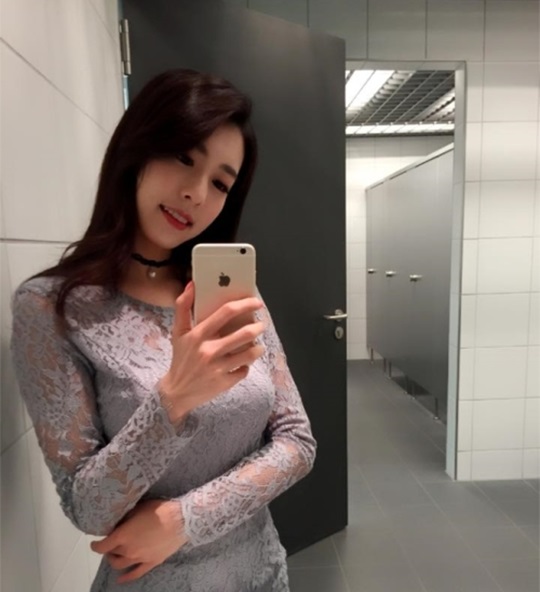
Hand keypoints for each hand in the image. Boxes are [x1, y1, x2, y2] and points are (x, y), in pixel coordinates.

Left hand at [90, 499, 187, 583]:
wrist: (180, 520)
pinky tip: (121, 579)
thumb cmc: (159, 510)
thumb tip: (119, 522)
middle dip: (108, 549)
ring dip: (115, 561)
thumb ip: (126, 518)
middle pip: (112, 554)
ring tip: (115, 556)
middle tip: (110, 544)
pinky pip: (136, 573)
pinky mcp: (151, 562)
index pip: (103, 546)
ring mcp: (139, 558)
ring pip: (121, 565)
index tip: (94, 543)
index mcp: (123, 536)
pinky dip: (126, 578)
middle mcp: (128, 550)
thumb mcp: (138, 508)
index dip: (96, 545)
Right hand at [159, 281, 265, 420]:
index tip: (256, 302)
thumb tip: (192, 285)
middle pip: (244, 333)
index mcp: (198, 335)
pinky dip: (247, 365)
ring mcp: (217, 368)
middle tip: (261, 324)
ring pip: (249, 353)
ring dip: (258, 347)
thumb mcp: (178, 332)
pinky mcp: (224, 383)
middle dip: (258, 326)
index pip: (226, 313)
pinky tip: (244, 362)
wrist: (176, 392)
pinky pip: (244, 370)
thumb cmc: (180, 358)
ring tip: (258, 344)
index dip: (245, 304)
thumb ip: (183, 307)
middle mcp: (208, 351)